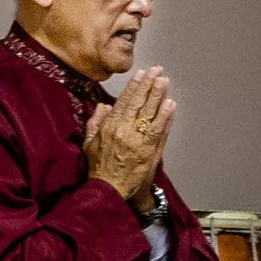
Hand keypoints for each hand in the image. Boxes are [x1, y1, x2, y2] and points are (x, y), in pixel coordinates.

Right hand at [83, 64, 173, 209]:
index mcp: (109, 127)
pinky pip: (158, 130)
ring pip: (150, 113)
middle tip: (157, 71)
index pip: (123, 101)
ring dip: (158, 95)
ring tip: (165, 81)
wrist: (109, 190)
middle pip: (139, 103)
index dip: (134, 86)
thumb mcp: (89, 144)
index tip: (141, 73)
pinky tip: (170, 104)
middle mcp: (123, 131)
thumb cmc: (99, 168)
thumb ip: (95, 123)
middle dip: (148, 84)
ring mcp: (137, 141)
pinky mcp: (148, 151)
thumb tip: (102, 107)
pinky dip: (165, 117)